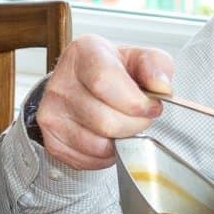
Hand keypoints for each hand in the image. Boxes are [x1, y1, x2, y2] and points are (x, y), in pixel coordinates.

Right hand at [34, 34, 173, 170]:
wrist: (82, 84)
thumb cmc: (113, 71)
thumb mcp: (138, 58)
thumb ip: (156, 65)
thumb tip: (161, 86)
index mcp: (83, 53)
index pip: (104, 82)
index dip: (135, 102)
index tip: (151, 107)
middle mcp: (61, 82)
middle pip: (105, 121)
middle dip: (135, 125)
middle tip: (141, 118)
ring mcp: (51, 113)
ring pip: (99, 145)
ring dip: (121, 141)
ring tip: (124, 125)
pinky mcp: (51, 140)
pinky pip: (88, 160)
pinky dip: (106, 156)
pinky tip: (108, 137)